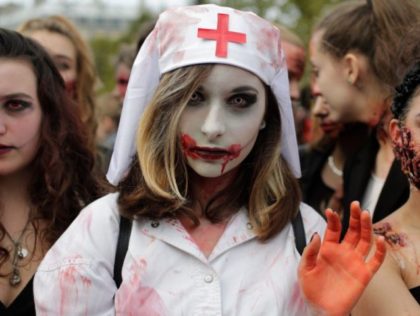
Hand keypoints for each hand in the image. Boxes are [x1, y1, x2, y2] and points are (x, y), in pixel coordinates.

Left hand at [298, 201, 385, 315]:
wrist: (321, 310)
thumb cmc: (311, 289)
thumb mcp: (304, 269)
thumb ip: (309, 251)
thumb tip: (316, 234)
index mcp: (327, 249)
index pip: (333, 229)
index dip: (333, 219)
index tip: (331, 211)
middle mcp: (343, 252)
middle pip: (352, 230)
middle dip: (354, 217)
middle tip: (355, 205)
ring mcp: (354, 262)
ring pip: (364, 240)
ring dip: (367, 227)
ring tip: (366, 214)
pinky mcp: (364, 274)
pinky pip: (375, 260)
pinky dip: (380, 250)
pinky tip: (380, 239)